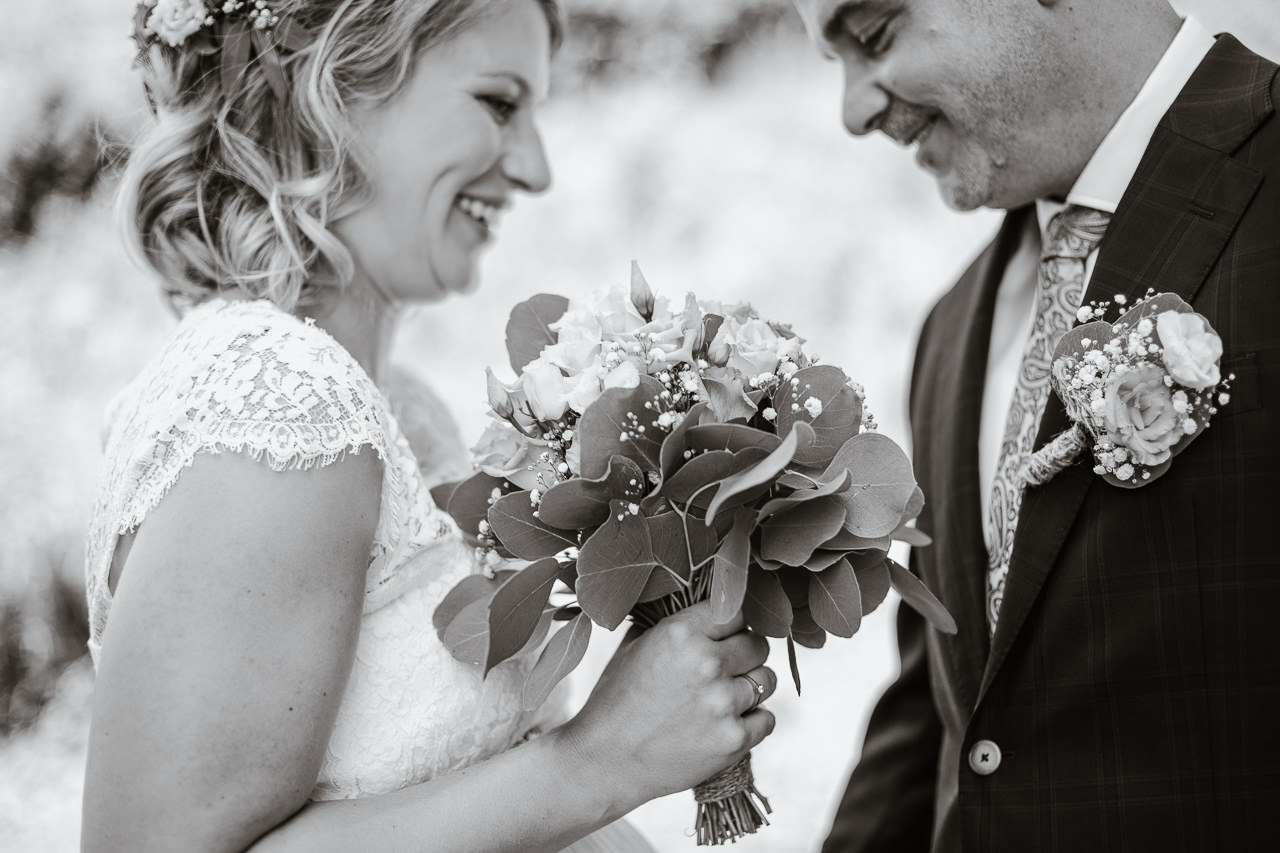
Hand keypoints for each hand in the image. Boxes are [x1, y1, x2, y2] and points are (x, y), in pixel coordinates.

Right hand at [554, 602, 776, 809]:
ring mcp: (724, 703)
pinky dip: (752, 720)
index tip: (722, 635)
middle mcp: (708, 663)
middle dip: (743, 653)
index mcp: (681, 634)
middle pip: (757, 644)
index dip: (729, 624)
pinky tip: (727, 722)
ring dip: (751, 685)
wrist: (604, 761)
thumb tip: (704, 608)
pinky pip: (767, 718)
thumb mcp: (634, 647)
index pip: (734, 611)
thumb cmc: (615, 701)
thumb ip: (673, 624)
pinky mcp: (734, 740)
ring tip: (724, 696)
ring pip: (767, 679)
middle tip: (723, 668)